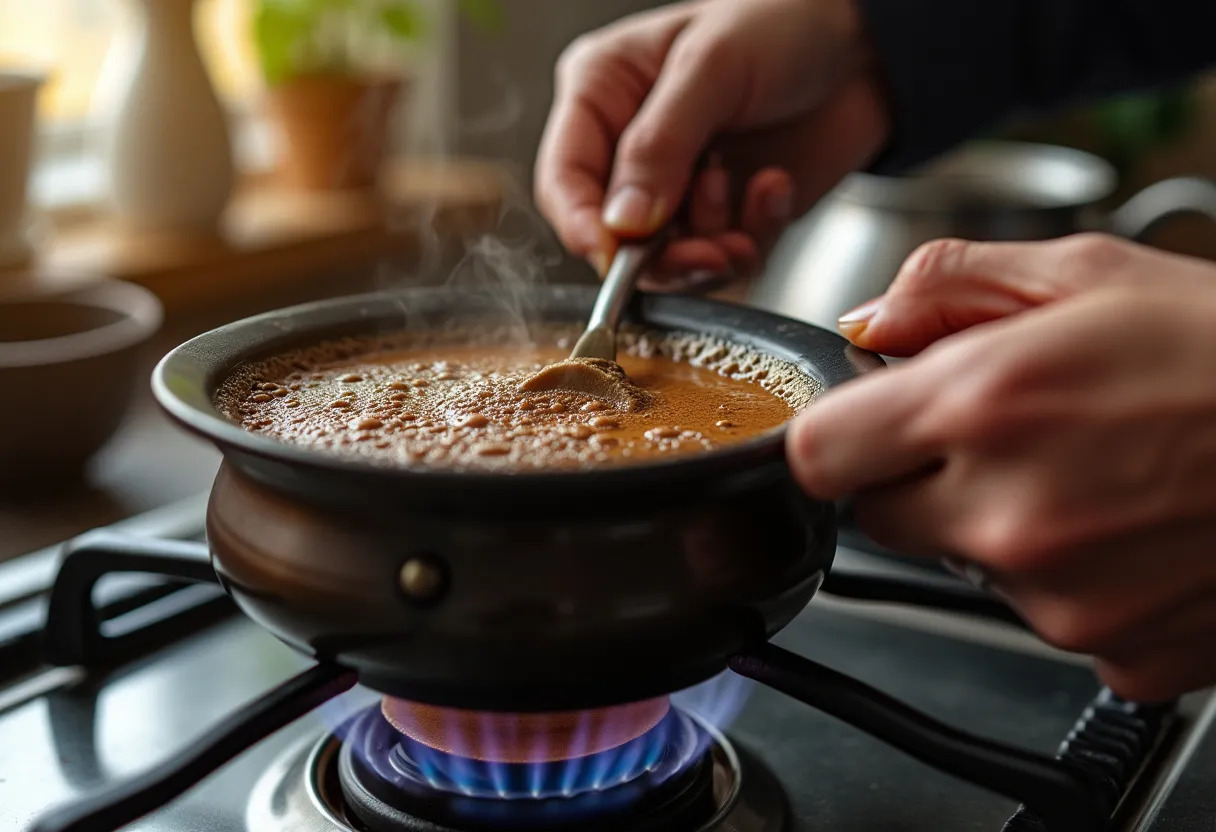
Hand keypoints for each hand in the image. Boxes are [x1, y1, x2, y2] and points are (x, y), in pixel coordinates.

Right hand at [534, 0, 888, 290]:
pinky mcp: (727, 216)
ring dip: (713, 247)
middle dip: (663, 253)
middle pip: (613, 236)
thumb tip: (622, 224)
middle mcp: (631, 149)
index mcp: (603, 94)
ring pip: (668, 261)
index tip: (616, 255)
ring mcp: (680, 188)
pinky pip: (724, 259)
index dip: (583, 226)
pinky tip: (775, 187)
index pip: (564, 180)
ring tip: (752, 196)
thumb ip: (660, 145)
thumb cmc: (784, 23)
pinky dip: (753, 235)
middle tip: (710, 250)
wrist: (871, 47)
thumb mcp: (712, 67)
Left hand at [790, 234, 1215, 700]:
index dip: (836, 436)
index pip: (817, 454)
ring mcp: (1061, 596)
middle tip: (1005, 440)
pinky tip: (1133, 529)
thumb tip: (869, 321)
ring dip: (1001, 528)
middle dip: (919, 479)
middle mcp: (1010, 513)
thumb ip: (949, 285)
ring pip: (967, 568)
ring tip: (1094, 476)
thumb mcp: (1088, 272)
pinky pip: (1047, 617)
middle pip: (881, 519)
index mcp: (985, 405)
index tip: (865, 426)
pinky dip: (1073, 581)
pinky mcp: (1114, 650)